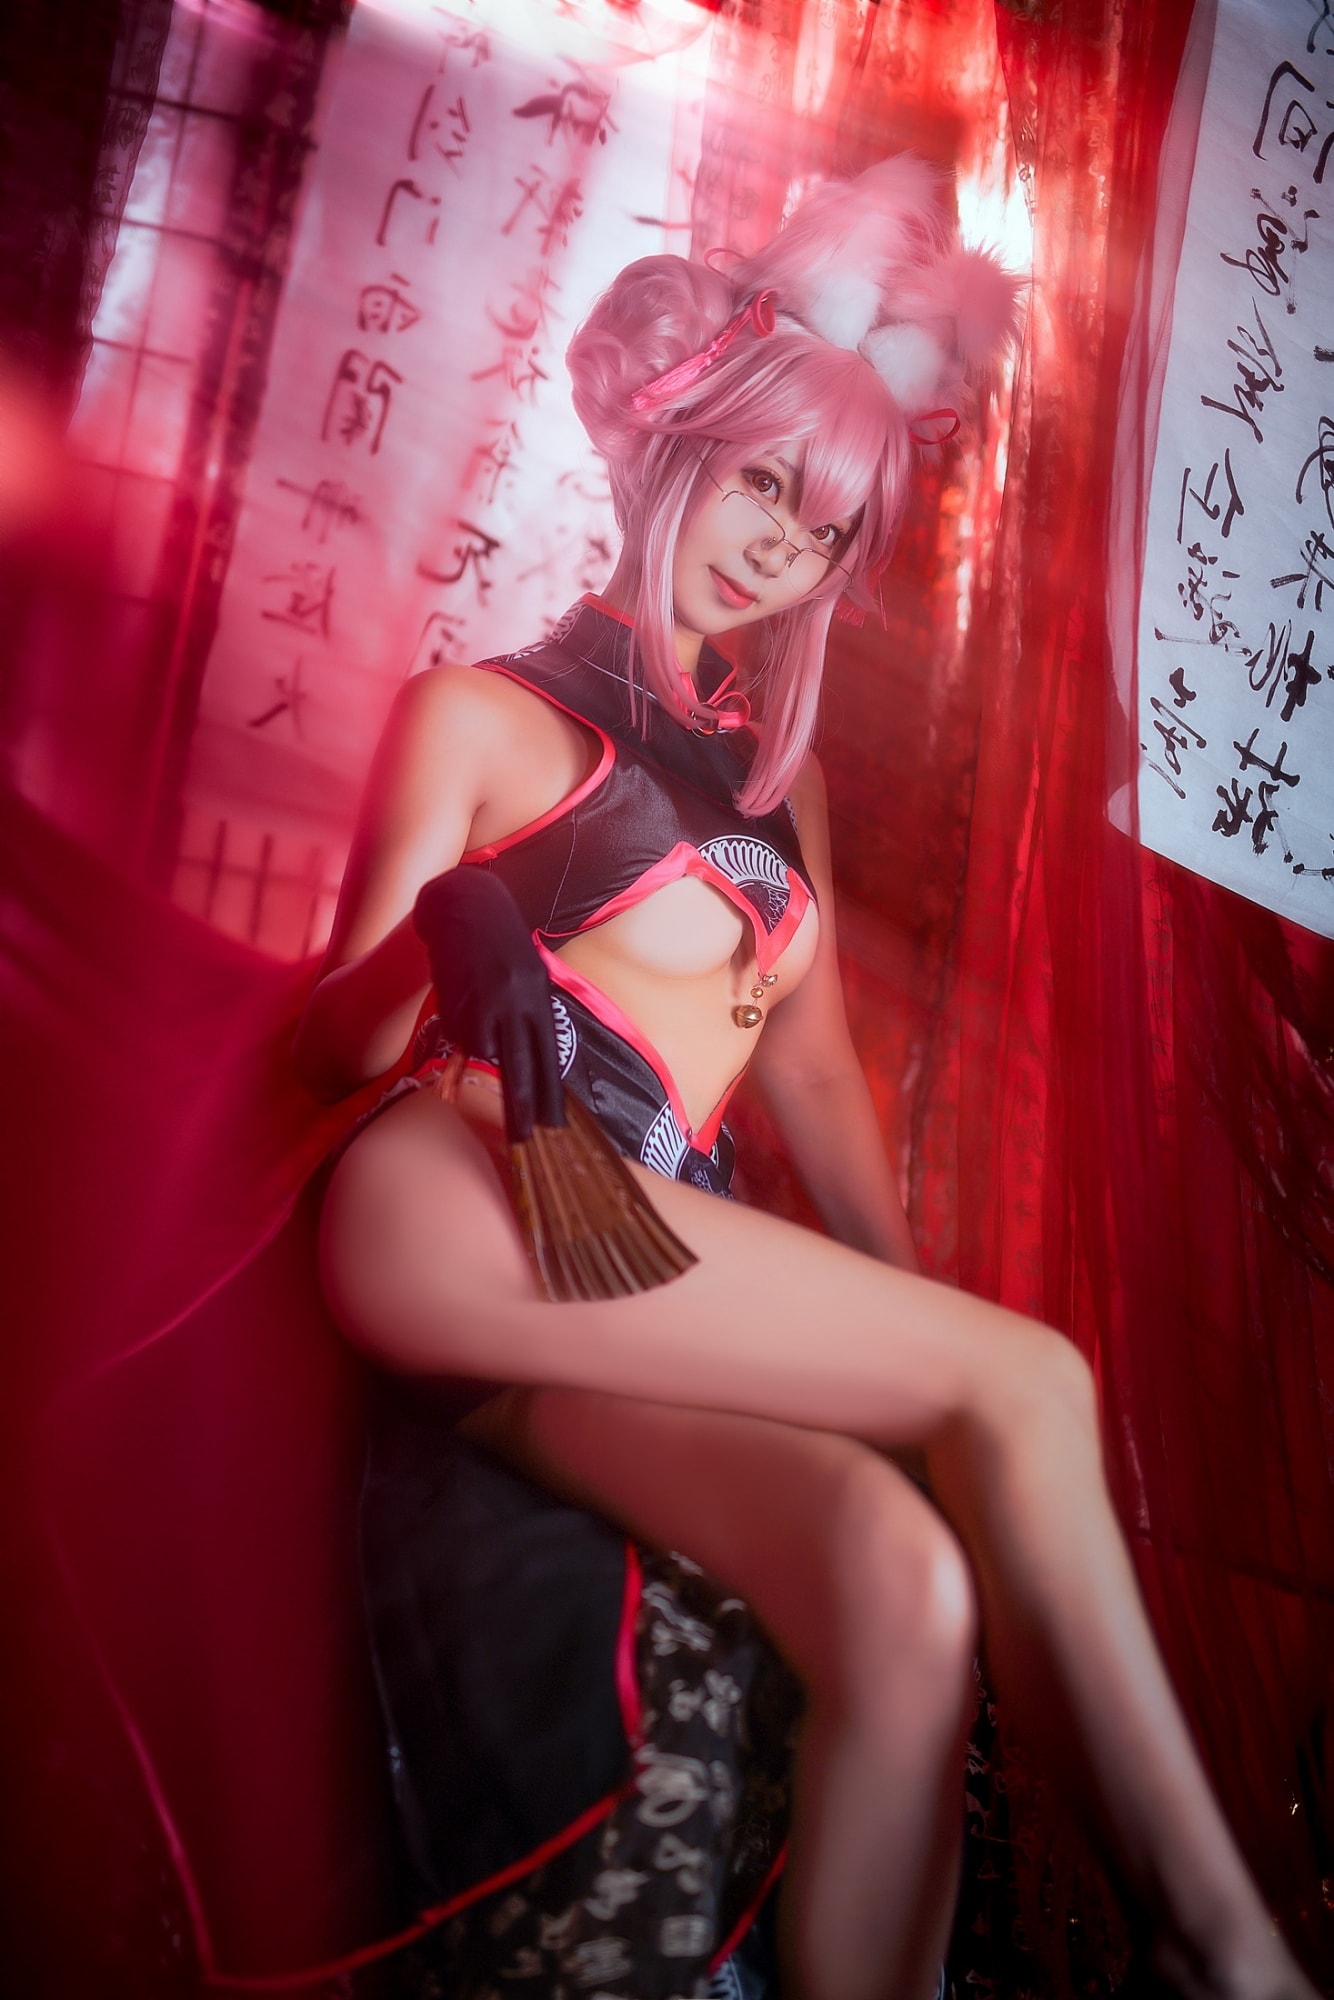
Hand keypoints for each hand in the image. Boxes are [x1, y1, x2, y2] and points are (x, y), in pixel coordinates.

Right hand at [412, 868, 563, 1142]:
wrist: (468, 905)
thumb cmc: (499, 946)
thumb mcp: (526, 980)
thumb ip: (526, 1020)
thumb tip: (522, 1062)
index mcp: (540, 1002)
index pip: (548, 1060)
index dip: (550, 1097)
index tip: (553, 1128)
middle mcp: (518, 1007)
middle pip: (520, 1071)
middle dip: (521, 1110)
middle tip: (524, 1143)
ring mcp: (488, 1006)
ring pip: (483, 1052)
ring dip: (477, 1043)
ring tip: (475, 1006)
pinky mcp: (459, 1002)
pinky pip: (458, 1034)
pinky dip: (458, 1026)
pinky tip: (460, 994)